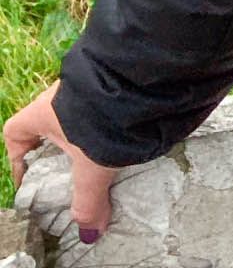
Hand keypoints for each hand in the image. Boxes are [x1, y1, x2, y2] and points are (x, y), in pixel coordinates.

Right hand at [5, 83, 120, 241]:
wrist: (142, 77)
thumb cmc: (104, 120)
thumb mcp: (94, 167)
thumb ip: (89, 200)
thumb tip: (89, 231)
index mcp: (42, 112)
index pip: (14, 132)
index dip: (17, 157)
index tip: (30, 178)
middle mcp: (60, 94)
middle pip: (47, 125)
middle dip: (57, 149)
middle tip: (70, 172)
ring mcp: (87, 84)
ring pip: (78, 116)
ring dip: (87, 136)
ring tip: (101, 158)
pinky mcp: (112, 79)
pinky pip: (102, 106)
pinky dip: (110, 123)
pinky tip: (126, 136)